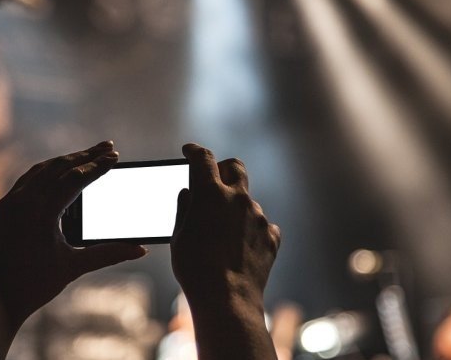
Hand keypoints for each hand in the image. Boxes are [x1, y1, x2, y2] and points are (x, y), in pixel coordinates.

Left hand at [0, 141, 146, 346]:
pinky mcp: (3, 208)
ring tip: (87, 155)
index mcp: (41, 212)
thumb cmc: (32, 286)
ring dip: (66, 160)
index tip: (115, 157)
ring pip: (41, 170)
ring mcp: (10, 203)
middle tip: (108, 146)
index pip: (75, 178)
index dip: (98, 166)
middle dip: (85, 155)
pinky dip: (47, 170)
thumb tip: (141, 249)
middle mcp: (23, 201)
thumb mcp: (73, 267)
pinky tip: (57, 171)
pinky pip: (27, 179)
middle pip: (59, 167)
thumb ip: (109, 254)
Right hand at [170, 143, 280, 359]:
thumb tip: (189, 194)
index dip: (194, 151)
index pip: (203, 158)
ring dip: (235, 208)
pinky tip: (240, 247)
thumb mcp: (179, 236)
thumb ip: (185, 208)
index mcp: (210, 193)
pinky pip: (262, 225)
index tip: (189, 151)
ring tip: (222, 234)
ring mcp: (258, 216)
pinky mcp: (271, 236)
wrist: (227, 300)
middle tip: (213, 180)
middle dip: (223, 168)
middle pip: (235, 167)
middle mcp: (238, 198)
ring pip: (247, 201)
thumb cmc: (195, 269)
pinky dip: (251, 230)